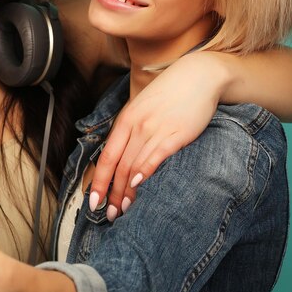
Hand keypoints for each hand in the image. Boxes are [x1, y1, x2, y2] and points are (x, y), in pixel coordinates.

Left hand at [90, 52, 227, 220]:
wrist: (198, 76)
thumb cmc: (170, 94)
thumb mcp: (143, 108)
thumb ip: (132, 131)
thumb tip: (123, 158)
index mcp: (126, 120)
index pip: (107, 156)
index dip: (98, 181)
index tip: (93, 201)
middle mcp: (137, 125)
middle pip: (119, 166)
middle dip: (112, 194)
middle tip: (111, 215)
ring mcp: (156, 129)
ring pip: (135, 165)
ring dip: (128, 191)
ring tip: (124, 210)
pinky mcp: (177, 133)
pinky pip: (156, 155)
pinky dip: (146, 171)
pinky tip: (140, 184)